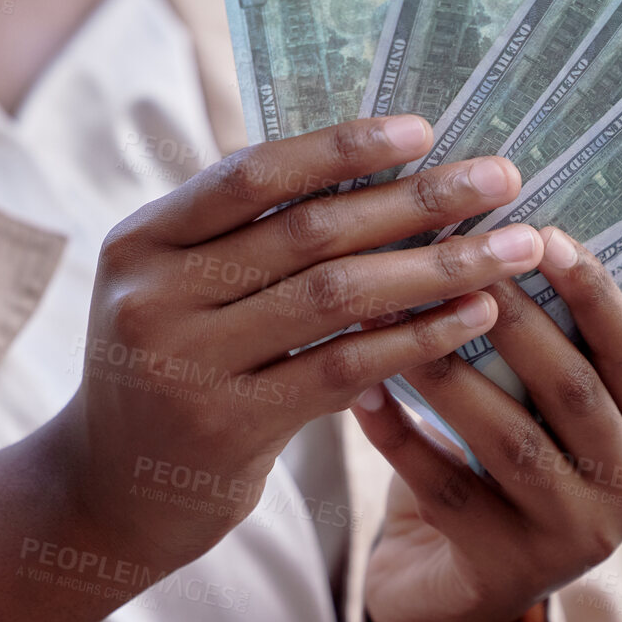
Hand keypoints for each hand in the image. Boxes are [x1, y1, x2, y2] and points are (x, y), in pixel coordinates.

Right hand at [58, 117, 547, 571]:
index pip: (250, 175)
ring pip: (336, 296)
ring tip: (512, 248)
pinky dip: (416, 338)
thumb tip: (378, 169)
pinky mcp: (229, 428)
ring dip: (437, 267)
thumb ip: (244, 237)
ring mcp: (186, 366)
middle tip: (502, 177)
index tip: (423, 129)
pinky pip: (345, 368)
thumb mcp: (175, 291)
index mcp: (140, 242)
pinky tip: (474, 317)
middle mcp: (153, 297)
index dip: (340, 148)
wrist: (109, 492)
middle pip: (307, 231)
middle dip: (416, 199)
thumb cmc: (169, 370)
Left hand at [352, 226, 621, 621]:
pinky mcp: (509, 569)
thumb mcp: (527, 409)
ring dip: (447, 372)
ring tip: (391, 315)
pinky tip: (358, 393)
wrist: (452, 595)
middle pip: (571, 388)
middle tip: (456, 259)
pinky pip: (444, 488)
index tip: (545, 232)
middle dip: (513, 318)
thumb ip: (525, 343)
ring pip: (508, 439)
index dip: (592, 290)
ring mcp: (572, 535)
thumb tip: (479, 229)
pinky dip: (398, 436)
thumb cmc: (487, 473)